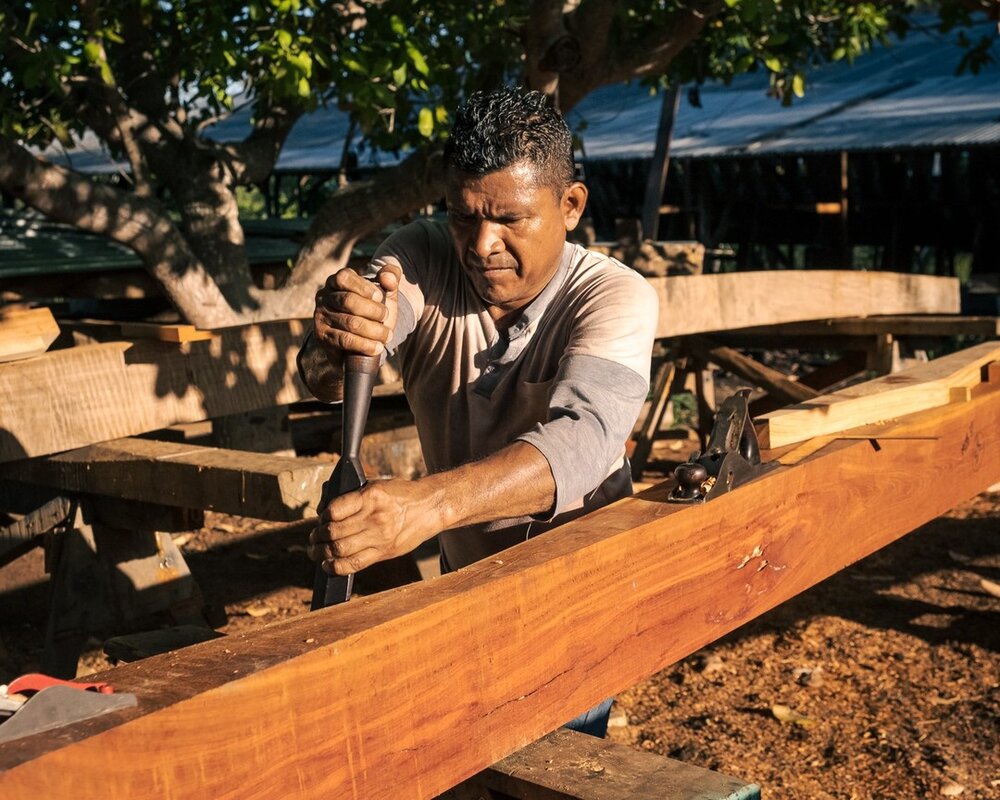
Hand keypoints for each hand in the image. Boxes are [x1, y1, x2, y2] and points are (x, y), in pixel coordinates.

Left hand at [307, 477, 446, 575]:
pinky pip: (354, 564)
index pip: (335, 510)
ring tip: (316, 550)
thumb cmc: (400, 495)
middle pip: (334, 532)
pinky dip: (335, 566)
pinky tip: (327, 564)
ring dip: (321, 551)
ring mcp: (380, 537)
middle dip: (317, 535)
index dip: (322, 515)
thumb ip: (351, 497)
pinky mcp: (384, 552)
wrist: (430, 507)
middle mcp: (374, 518)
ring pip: (340, 549)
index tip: (321, 517)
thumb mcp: (376, 486)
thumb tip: (323, 510)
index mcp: (371, 496)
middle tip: (313, 536)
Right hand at [313, 261, 399, 360]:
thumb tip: (387, 278)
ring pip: (349, 322)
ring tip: (387, 335)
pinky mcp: (322, 336)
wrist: (362, 336)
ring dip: (373, 330)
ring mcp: (321, 316)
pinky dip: (364, 345)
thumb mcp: (385, 290)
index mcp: (337, 281)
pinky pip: (344, 340)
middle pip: (348, 301)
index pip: (344, 278)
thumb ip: (391, 275)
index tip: (380, 297)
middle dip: (373, 310)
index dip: (364, 287)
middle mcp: (324, 297)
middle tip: (386, 317)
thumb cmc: (374, 308)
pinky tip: (377, 347)